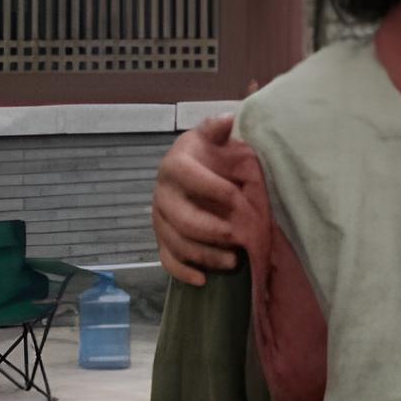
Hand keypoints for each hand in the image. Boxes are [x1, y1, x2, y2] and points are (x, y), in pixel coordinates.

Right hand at [151, 116, 241, 285]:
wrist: (197, 172)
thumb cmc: (213, 155)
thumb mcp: (215, 138)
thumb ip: (217, 129)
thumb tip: (226, 119)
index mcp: (175, 165)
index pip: (187, 176)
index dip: (212, 187)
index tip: (238, 197)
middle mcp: (162, 193)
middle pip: (180, 218)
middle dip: (211, 230)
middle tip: (239, 237)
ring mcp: (160, 219)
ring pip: (176, 243)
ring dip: (204, 255)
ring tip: (234, 261)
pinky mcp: (163, 240)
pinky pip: (166, 260)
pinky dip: (183, 272)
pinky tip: (203, 280)